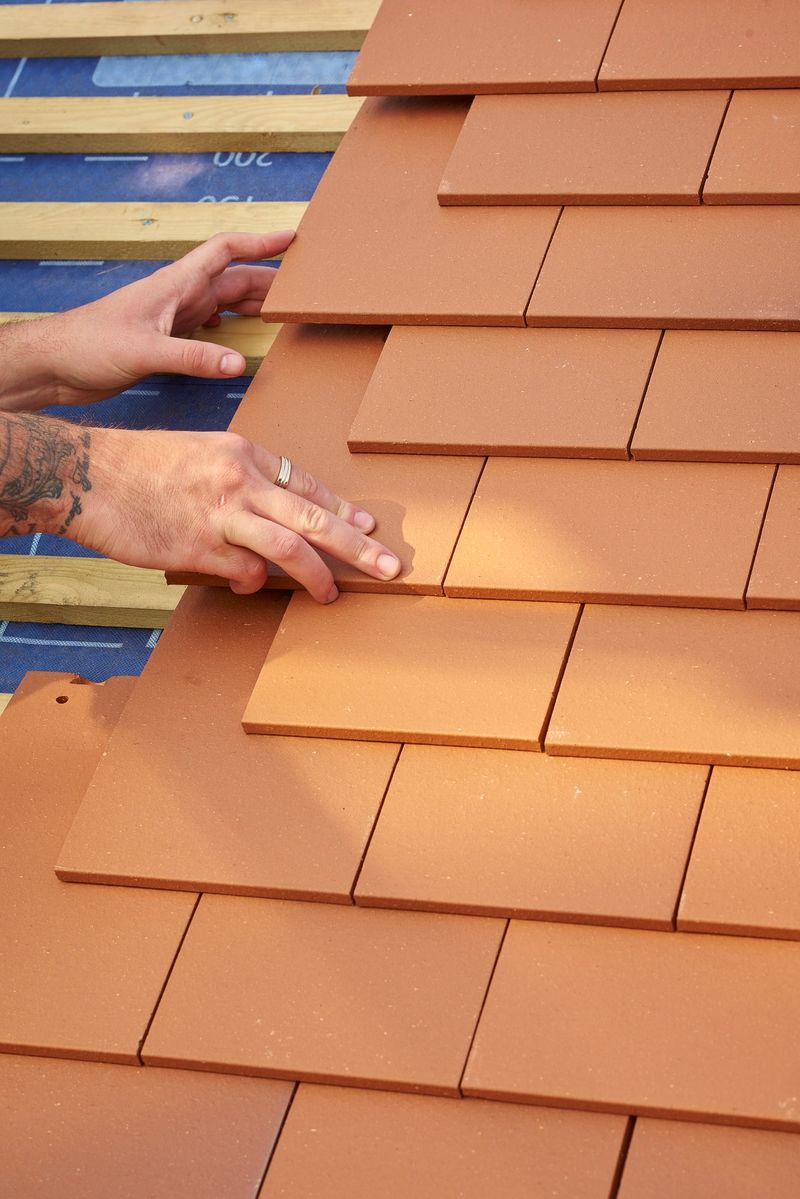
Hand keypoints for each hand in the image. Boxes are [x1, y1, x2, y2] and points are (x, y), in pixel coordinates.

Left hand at [0, 231, 292, 411]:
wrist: (54, 364)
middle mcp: (177, 297)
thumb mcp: (145, 351)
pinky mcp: (165, 341)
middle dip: (269, 280)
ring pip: (223, 304)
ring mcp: (172, 318)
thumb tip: (238, 364)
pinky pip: (208, 330)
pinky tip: (239, 342)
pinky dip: (229, 332)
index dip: (259, 242)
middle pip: (233, 280)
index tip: (291, 239)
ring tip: (283, 313)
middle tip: (304, 289)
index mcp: (175, 285)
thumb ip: (193, 358)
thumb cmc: (88, 345)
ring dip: (252, 306)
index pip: (225, 251)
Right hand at [71, 424, 400, 599]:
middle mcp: (240, 480)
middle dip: (357, 546)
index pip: (307, 484)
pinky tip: (245, 585)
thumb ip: (240, 481)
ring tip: (332, 594)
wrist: (86, 474)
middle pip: (314, 516)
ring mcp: (220, 514)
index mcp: (244, 453)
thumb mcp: (200, 454)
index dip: (342, 509)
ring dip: (317, 575)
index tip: (369, 527)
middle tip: (389, 566)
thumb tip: (273, 516)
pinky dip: (251, 583)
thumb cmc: (141, 466)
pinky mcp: (198, 546)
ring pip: (289, 546)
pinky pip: (243, 572)